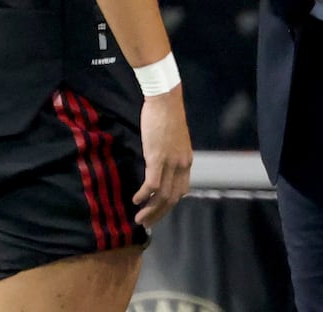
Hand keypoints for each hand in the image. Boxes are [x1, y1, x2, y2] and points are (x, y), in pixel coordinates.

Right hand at [133, 89, 192, 226]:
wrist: (165, 101)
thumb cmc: (167, 117)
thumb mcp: (174, 141)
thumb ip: (171, 156)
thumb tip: (161, 167)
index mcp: (186, 161)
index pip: (182, 191)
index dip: (169, 205)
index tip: (158, 213)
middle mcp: (181, 165)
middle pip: (172, 198)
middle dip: (159, 213)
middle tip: (146, 222)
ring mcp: (170, 163)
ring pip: (163, 195)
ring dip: (150, 210)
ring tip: (139, 218)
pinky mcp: (157, 158)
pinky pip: (152, 184)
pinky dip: (144, 196)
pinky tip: (136, 200)